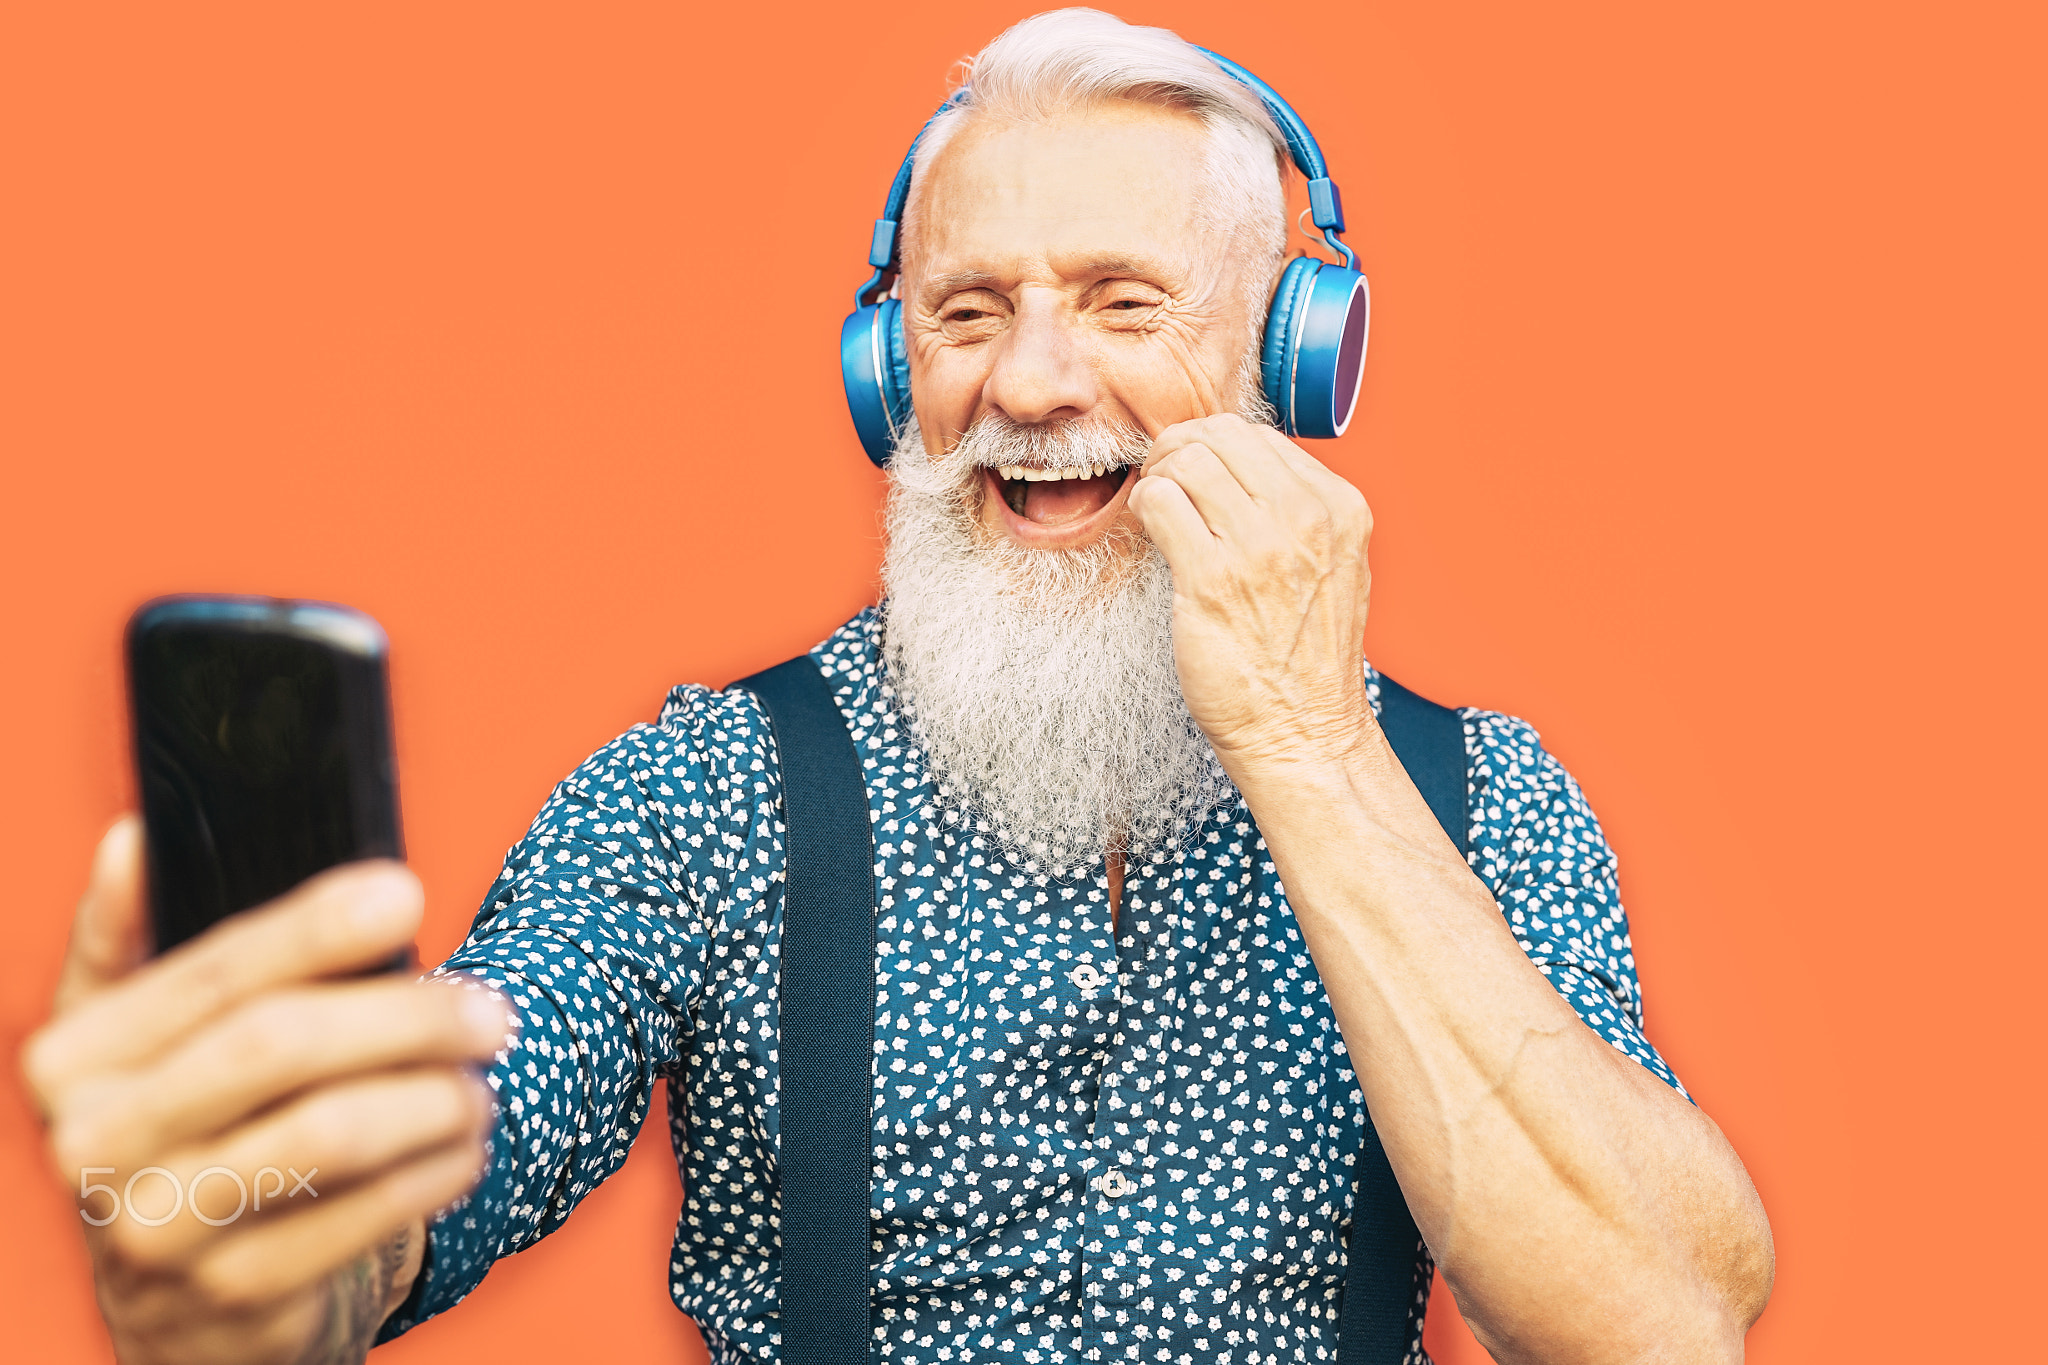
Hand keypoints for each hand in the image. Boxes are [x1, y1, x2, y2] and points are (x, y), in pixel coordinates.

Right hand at [20, 818, 509, 1364]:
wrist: (177, 1302)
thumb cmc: (181, 1130)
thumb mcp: (131, 1039)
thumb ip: (128, 936)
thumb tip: (134, 840)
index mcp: (71, 1059)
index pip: (214, 973)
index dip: (315, 927)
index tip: (406, 891)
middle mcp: (94, 1146)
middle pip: (279, 1045)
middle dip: (406, 1015)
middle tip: (492, 1012)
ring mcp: (160, 1231)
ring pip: (333, 1131)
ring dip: (436, 1096)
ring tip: (480, 1085)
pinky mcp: (235, 1295)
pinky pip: (366, 1214)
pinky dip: (437, 1168)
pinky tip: (462, 1148)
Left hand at [1128, 413, 1375, 776]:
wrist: (1303, 730)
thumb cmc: (1305, 656)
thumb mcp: (1331, 564)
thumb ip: (1296, 511)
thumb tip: (1230, 466)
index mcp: (1340, 508)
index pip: (1261, 435)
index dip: (1213, 444)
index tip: (1194, 469)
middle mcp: (1307, 518)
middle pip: (1220, 436)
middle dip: (1180, 448)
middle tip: (1163, 478)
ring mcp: (1260, 547)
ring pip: (1187, 461)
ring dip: (1159, 476)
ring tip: (1158, 507)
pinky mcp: (1212, 580)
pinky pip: (1160, 502)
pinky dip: (1145, 505)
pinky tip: (1152, 529)